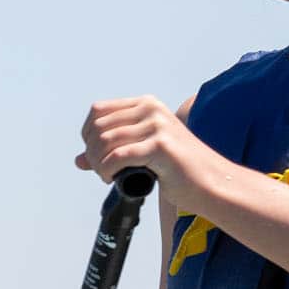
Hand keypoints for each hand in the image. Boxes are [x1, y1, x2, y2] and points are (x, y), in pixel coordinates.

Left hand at [76, 98, 214, 204]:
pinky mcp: (160, 145)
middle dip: (92, 152)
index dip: (88, 134)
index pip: (98, 110)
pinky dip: (108, 169)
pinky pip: (119, 155)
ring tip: (107, 176)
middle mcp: (151, 109)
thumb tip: (78, 160)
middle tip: (101, 171)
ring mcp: (157, 125)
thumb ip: (112, 151)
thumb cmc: (178, 170)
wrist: (210, 183)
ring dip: (99, 163)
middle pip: (99, 126)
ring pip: (106, 141)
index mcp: (146, 104)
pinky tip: (112, 179)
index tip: (94, 156)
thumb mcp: (141, 154)